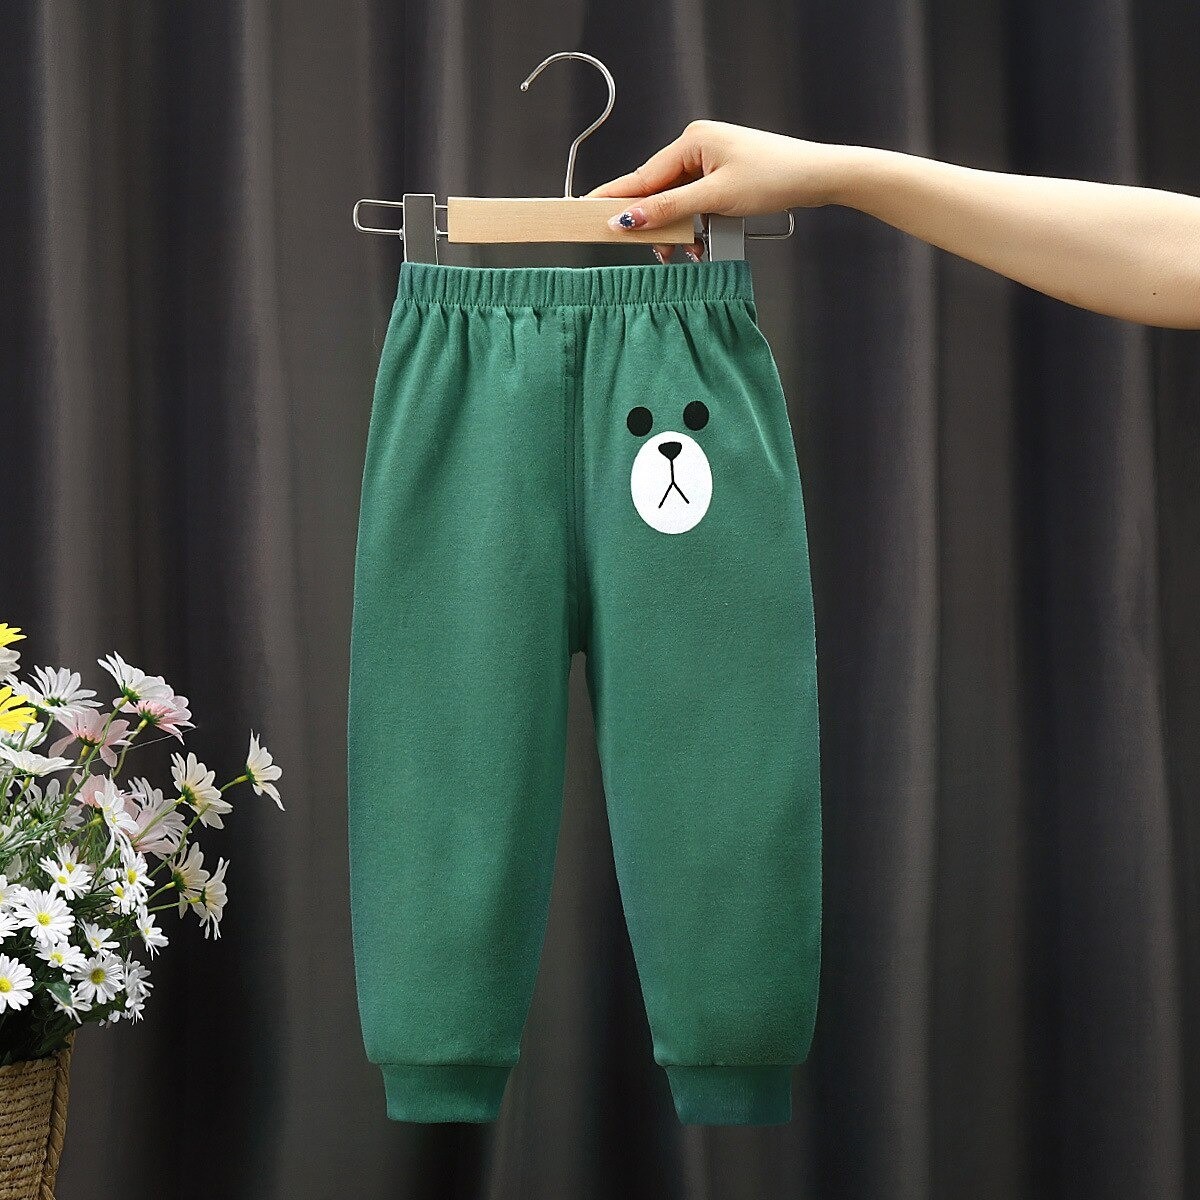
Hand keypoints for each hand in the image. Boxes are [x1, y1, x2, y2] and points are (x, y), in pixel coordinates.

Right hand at [586, 119, 856, 261]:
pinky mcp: (724, 177)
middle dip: (657, 224)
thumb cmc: (774, 178)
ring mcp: (712, 161)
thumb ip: (669, 210)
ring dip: (679, 230)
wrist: (818, 177)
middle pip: (659, 191)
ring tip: (685, 252)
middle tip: (654, 251)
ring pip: (678, 202)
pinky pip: (696, 204)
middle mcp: (698, 146)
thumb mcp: (715, 199)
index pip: (643, 176)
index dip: (616, 198)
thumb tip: (628, 218)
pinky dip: (695, 225)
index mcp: (692, 141)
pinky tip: (700, 243)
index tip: (586, 209)